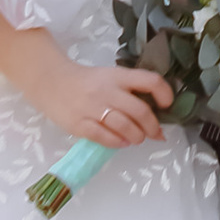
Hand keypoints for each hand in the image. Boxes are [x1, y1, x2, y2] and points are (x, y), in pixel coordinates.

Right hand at [49, 58, 175, 148]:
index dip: (165, 94)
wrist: (52, 82)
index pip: (150, 81)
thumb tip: (156, 118)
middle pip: (140, 111)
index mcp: (118, 76)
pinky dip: (118, 142)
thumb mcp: (110, 78)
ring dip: (137, 137)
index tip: (166, 105)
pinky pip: (105, 137)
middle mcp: (107, 91)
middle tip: (154, 133)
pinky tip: (121, 142)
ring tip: (136, 138)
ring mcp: (93, 108)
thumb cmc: (87, 82)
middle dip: (152, 127)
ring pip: (125, 127)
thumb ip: (130, 92)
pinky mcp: (80, 124)